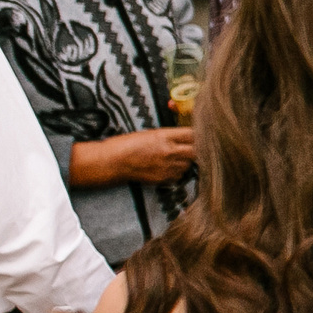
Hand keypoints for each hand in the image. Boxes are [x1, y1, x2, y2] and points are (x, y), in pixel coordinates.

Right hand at [69, 127, 197, 187]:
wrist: (112, 162)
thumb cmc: (126, 144)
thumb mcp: (150, 133)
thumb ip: (170, 136)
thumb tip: (187, 137)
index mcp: (165, 136)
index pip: (193, 134)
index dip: (199, 135)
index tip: (200, 136)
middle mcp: (169, 151)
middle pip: (196, 151)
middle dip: (197, 149)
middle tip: (193, 148)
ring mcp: (167, 166)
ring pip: (189, 164)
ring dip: (187, 161)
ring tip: (176, 157)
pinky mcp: (164, 178)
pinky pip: (179, 175)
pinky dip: (178, 171)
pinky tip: (168, 167)